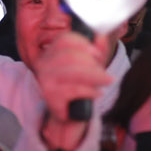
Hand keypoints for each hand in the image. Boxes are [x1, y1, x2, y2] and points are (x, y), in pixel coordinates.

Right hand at [26, 31, 111, 150]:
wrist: (70, 113)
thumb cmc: (79, 85)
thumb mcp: (89, 65)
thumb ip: (96, 49)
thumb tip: (100, 36)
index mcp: (51, 52)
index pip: (65, 39)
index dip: (84, 44)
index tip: (98, 54)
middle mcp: (43, 64)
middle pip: (70, 55)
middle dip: (93, 63)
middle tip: (105, 73)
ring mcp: (45, 80)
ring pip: (73, 72)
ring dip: (96, 77)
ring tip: (107, 81)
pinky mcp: (50, 96)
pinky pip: (74, 90)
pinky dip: (90, 91)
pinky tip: (97, 94)